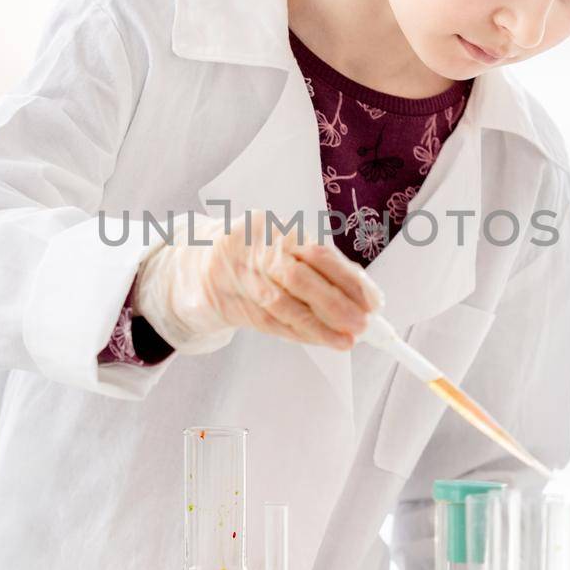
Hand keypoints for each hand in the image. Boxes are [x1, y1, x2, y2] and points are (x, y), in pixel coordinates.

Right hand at [134, 212, 382, 352]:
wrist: (197, 264)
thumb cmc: (254, 255)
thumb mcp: (283, 246)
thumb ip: (319, 265)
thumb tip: (363, 291)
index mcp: (276, 229)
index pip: (317, 253)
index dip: (349, 279)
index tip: (373, 300)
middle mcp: (255, 249)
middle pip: (298, 277)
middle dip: (335, 304)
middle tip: (362, 325)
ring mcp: (238, 277)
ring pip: (281, 305)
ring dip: (318, 326)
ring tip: (345, 340)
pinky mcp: (229, 304)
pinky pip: (268, 322)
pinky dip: (298, 334)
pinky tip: (320, 340)